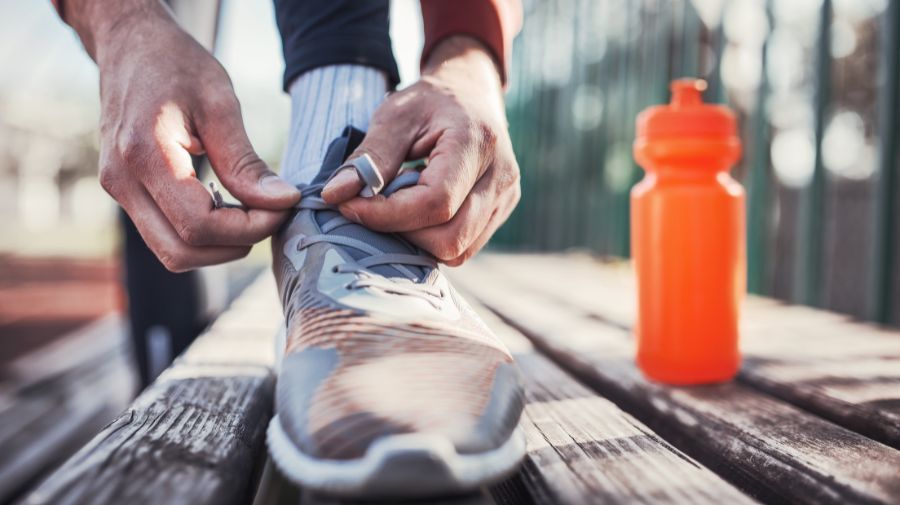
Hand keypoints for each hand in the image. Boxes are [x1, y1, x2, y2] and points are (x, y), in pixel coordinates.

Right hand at [71, 0, 299, 271]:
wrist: (130, 45)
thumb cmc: (176, 64)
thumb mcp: (219, 103)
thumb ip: (246, 161)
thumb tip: (282, 202)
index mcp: (145, 154)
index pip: (199, 224)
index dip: (249, 228)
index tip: (283, 208)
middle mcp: (122, 180)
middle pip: (182, 251)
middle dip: (235, 244)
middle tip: (271, 216)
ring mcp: (118, 189)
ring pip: (171, 253)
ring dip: (218, 247)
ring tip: (251, 214)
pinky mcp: (123, 192)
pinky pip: (163, 235)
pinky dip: (200, 236)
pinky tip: (226, 208)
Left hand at [321, 36, 519, 265]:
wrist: (471, 92)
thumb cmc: (430, 101)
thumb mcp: (395, 115)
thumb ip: (368, 157)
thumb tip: (334, 195)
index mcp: (477, 142)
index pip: (435, 202)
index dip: (388, 214)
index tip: (349, 206)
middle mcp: (501, 176)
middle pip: (450, 237)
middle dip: (402, 232)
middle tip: (372, 208)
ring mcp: (506, 198)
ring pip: (458, 250)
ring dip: (417, 239)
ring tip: (396, 207)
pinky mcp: (501, 212)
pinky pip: (464, 247)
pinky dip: (432, 239)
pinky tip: (416, 212)